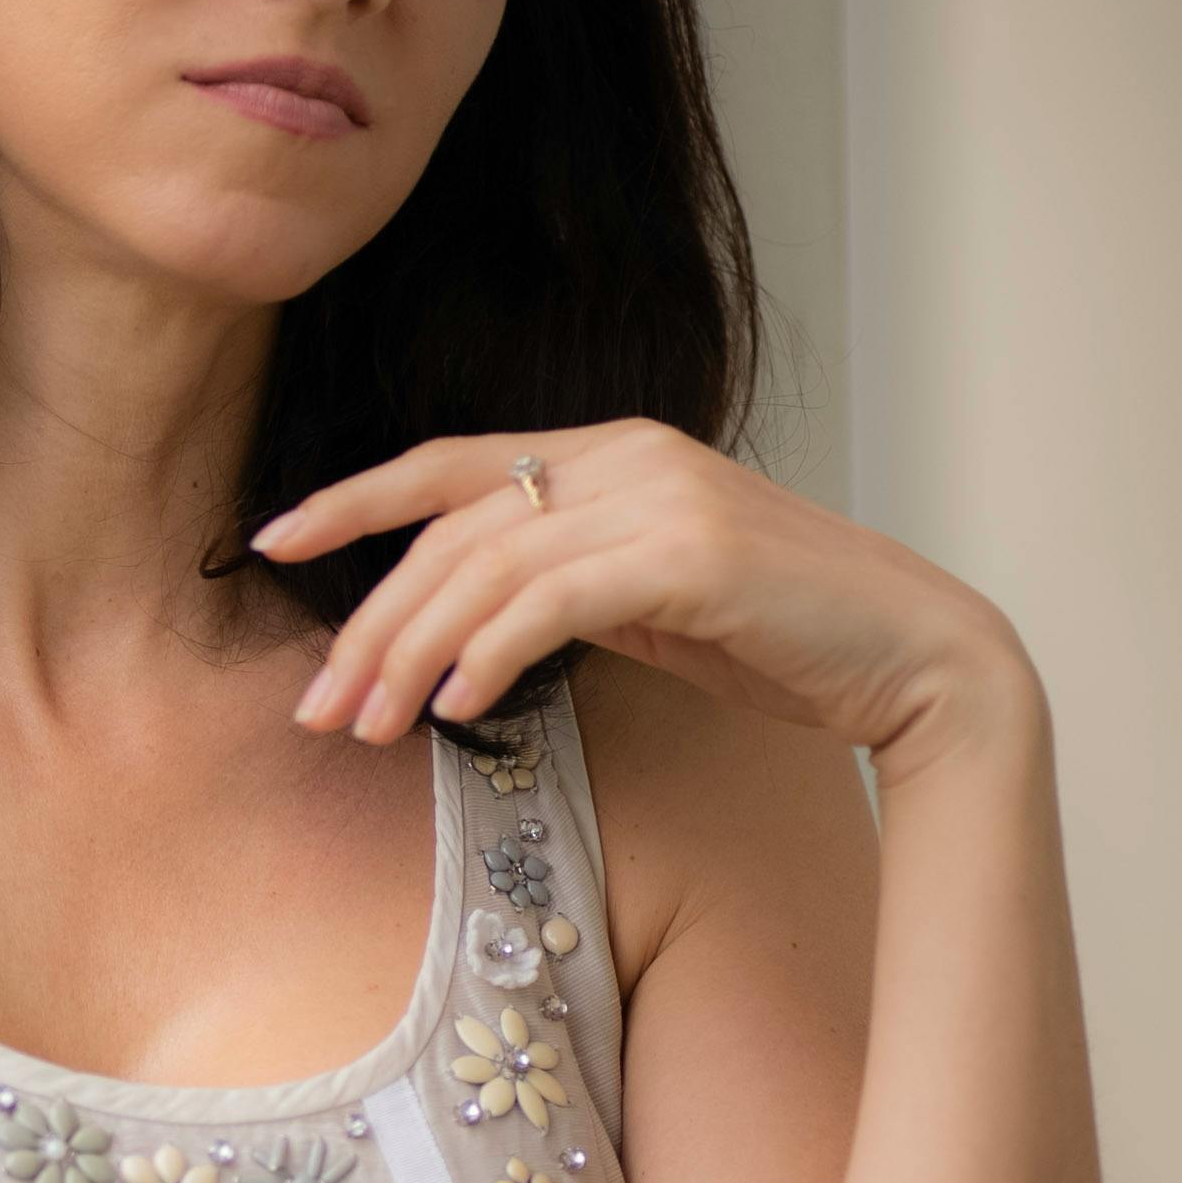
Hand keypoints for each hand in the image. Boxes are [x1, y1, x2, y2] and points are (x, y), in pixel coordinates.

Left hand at [256, 419, 1034, 782]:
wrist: (913, 657)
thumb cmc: (782, 643)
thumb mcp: (650, 603)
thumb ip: (566, 588)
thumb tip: (467, 632)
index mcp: (610, 453)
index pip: (448, 464)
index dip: (351, 500)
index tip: (268, 544)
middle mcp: (627, 455)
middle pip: (450, 529)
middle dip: (368, 622)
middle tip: (317, 708)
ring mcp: (661, 496)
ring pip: (486, 567)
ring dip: (411, 654)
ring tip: (367, 729)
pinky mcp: (691, 554)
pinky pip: (551, 601)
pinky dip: (489, 654)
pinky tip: (455, 707)